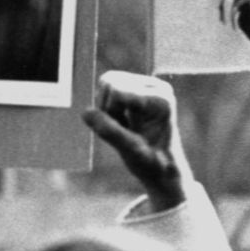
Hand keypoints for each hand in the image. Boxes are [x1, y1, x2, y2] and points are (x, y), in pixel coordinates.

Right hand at [81, 70, 191, 212]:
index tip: (126, 133)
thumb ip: (110, 132)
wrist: (163, 169)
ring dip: (107, 107)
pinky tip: (123, 121)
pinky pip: (107, 87)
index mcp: (160, 99)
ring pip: (106, 82)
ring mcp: (146, 85)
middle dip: (107, 107)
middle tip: (123, 129)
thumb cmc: (152, 163)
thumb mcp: (131, 152)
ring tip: (123, 127)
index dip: (110, 112)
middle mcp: (156, 87)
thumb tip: (86, 113)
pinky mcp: (136, 87)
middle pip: (110, 81)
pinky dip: (108, 106)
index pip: (117, 90)